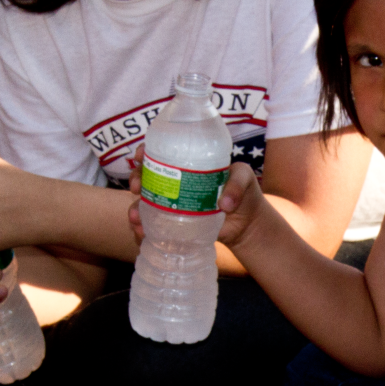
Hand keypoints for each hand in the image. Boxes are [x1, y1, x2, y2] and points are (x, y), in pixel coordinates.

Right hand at [126, 145, 266, 255]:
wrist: (248, 225)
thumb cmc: (246, 194)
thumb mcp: (245, 179)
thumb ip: (237, 185)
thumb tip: (224, 203)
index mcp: (189, 164)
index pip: (161, 152)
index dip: (146, 152)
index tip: (140, 156)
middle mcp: (178, 182)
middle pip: (148, 176)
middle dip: (136, 180)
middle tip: (136, 188)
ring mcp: (176, 204)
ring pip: (147, 202)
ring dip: (135, 209)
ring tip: (136, 218)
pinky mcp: (178, 224)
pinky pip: (156, 225)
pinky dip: (145, 229)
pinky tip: (141, 233)